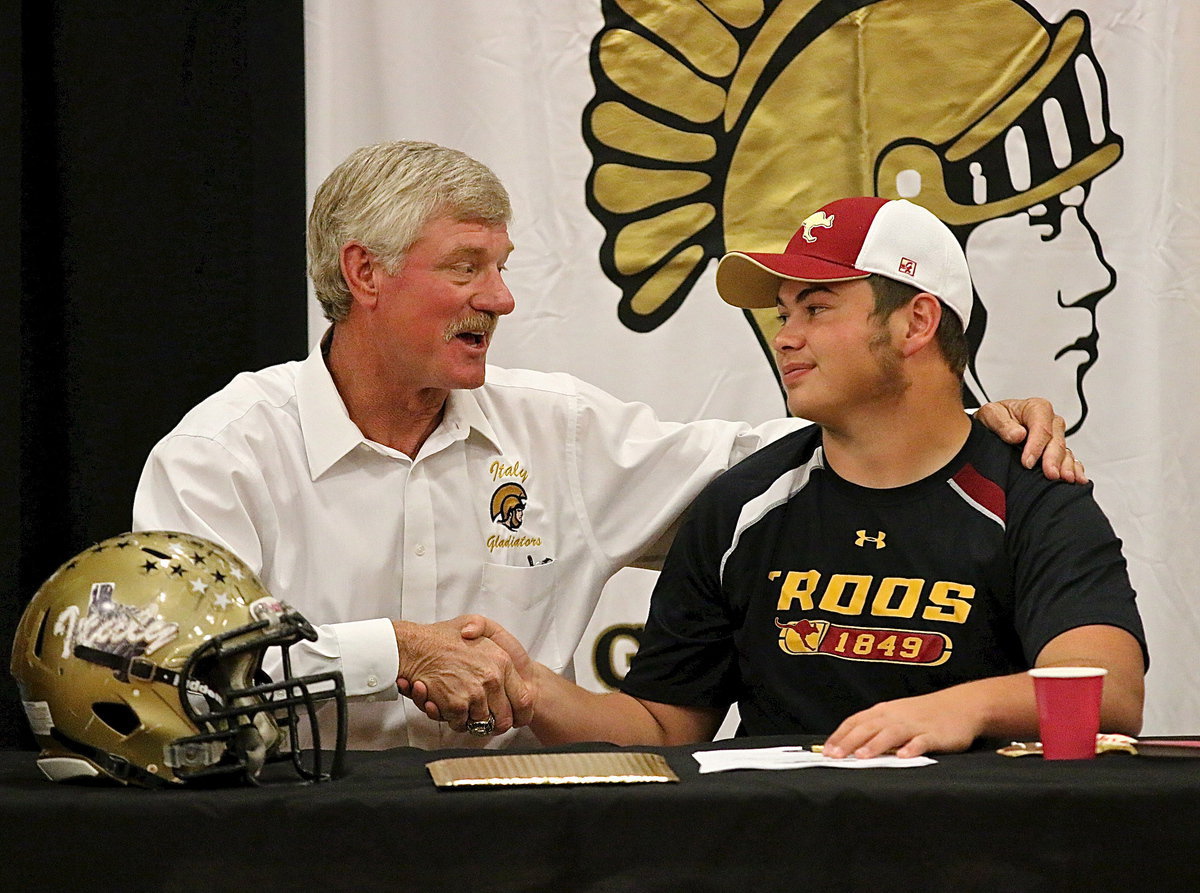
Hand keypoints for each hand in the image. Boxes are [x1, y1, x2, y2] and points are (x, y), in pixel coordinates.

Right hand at [393, 615, 532, 733]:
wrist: (414, 645)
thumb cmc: (442, 636)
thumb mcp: (476, 623)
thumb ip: (495, 637)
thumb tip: (506, 658)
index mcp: (502, 662)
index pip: (523, 700)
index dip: (518, 714)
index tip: (511, 717)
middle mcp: (492, 679)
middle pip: (503, 719)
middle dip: (493, 722)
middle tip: (481, 715)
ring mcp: (475, 693)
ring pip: (481, 723)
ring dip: (470, 719)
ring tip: (459, 703)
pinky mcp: (457, 705)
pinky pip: (460, 724)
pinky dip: (452, 719)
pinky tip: (444, 703)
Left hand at [821, 689, 980, 759]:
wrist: (961, 705)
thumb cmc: (924, 714)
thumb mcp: (897, 716)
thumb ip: (876, 729)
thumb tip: (849, 746)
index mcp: (884, 711)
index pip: (855, 721)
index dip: (840, 735)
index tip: (826, 750)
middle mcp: (895, 716)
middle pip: (868, 727)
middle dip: (849, 742)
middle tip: (834, 756)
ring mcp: (915, 725)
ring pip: (891, 733)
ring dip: (875, 744)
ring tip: (861, 756)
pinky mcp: (935, 735)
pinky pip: (922, 741)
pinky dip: (912, 748)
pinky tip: (903, 756)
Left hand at [976, 397, 1086, 482]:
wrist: (993, 426)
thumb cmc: (994, 418)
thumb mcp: (990, 414)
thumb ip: (1001, 423)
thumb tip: (1017, 434)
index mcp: (1036, 409)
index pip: (1042, 427)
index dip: (1036, 446)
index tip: (1027, 462)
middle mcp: (1049, 422)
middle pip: (1056, 441)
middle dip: (1053, 459)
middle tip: (1050, 474)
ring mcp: (1055, 437)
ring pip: (1065, 452)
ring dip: (1066, 466)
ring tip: (1065, 479)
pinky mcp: (1056, 450)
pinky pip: (1069, 459)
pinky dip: (1074, 469)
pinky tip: (1076, 479)